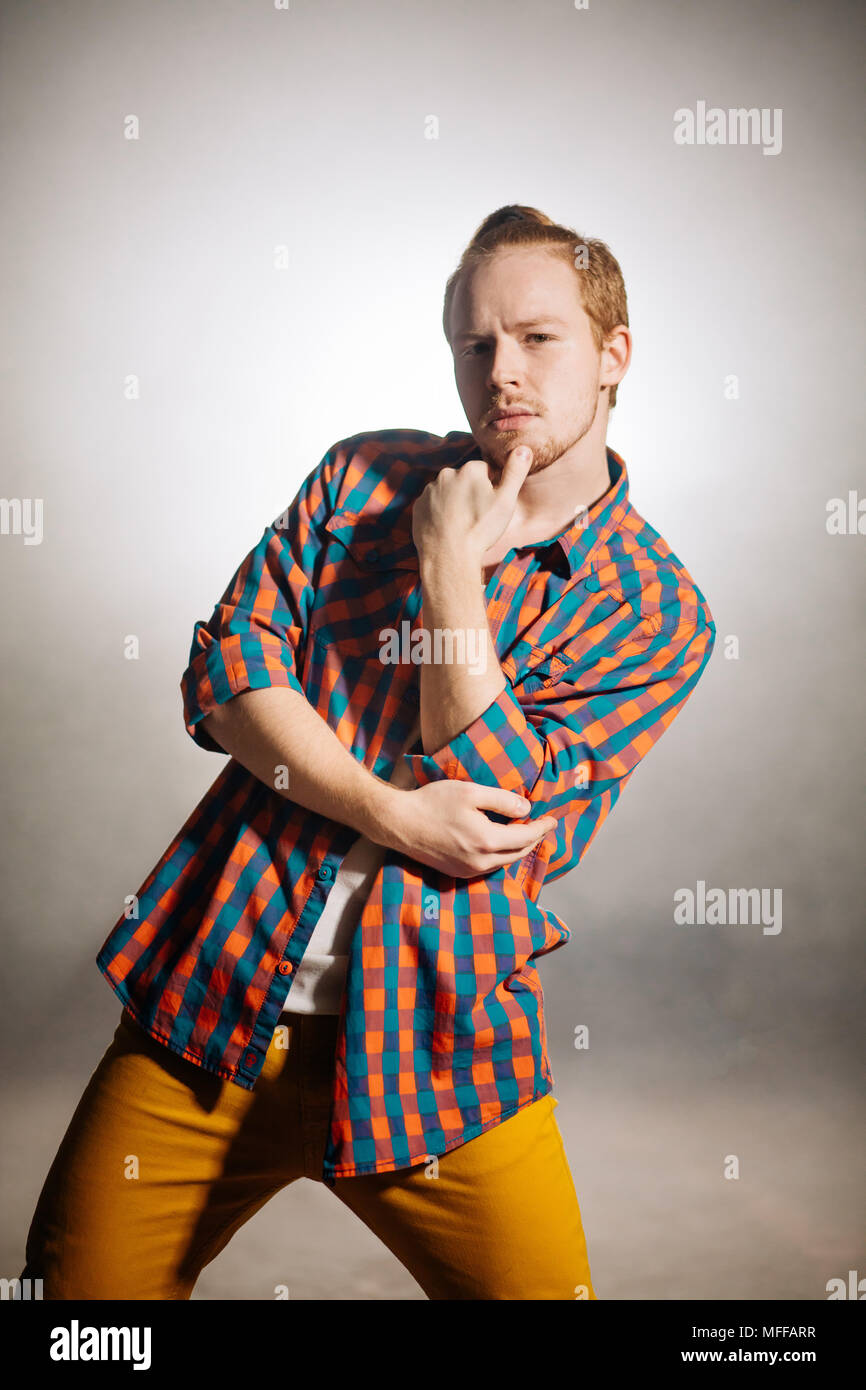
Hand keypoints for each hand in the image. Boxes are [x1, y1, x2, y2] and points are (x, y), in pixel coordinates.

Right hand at [371, 780, 556, 878]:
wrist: (399, 822)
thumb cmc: (433, 802)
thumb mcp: (471, 792)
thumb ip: (502, 801)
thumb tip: (526, 810)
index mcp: (487, 841)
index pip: (526, 837)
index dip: (542, 828)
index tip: (553, 819)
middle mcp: (480, 862)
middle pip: (518, 853)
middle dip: (533, 839)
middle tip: (543, 826)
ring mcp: (468, 870)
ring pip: (504, 862)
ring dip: (517, 848)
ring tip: (525, 832)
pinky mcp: (457, 872)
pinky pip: (488, 866)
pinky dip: (500, 854)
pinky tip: (500, 842)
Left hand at [412, 445, 532, 561]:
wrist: (448, 557)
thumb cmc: (480, 529)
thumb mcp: (506, 501)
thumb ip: (515, 472)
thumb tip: (523, 449)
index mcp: (469, 470)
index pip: (485, 471)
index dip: (491, 487)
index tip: (490, 506)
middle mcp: (446, 474)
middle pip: (464, 480)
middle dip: (471, 493)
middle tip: (477, 516)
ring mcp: (429, 491)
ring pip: (448, 492)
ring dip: (455, 502)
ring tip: (462, 524)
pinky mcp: (418, 506)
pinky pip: (433, 505)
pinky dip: (440, 513)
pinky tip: (448, 528)